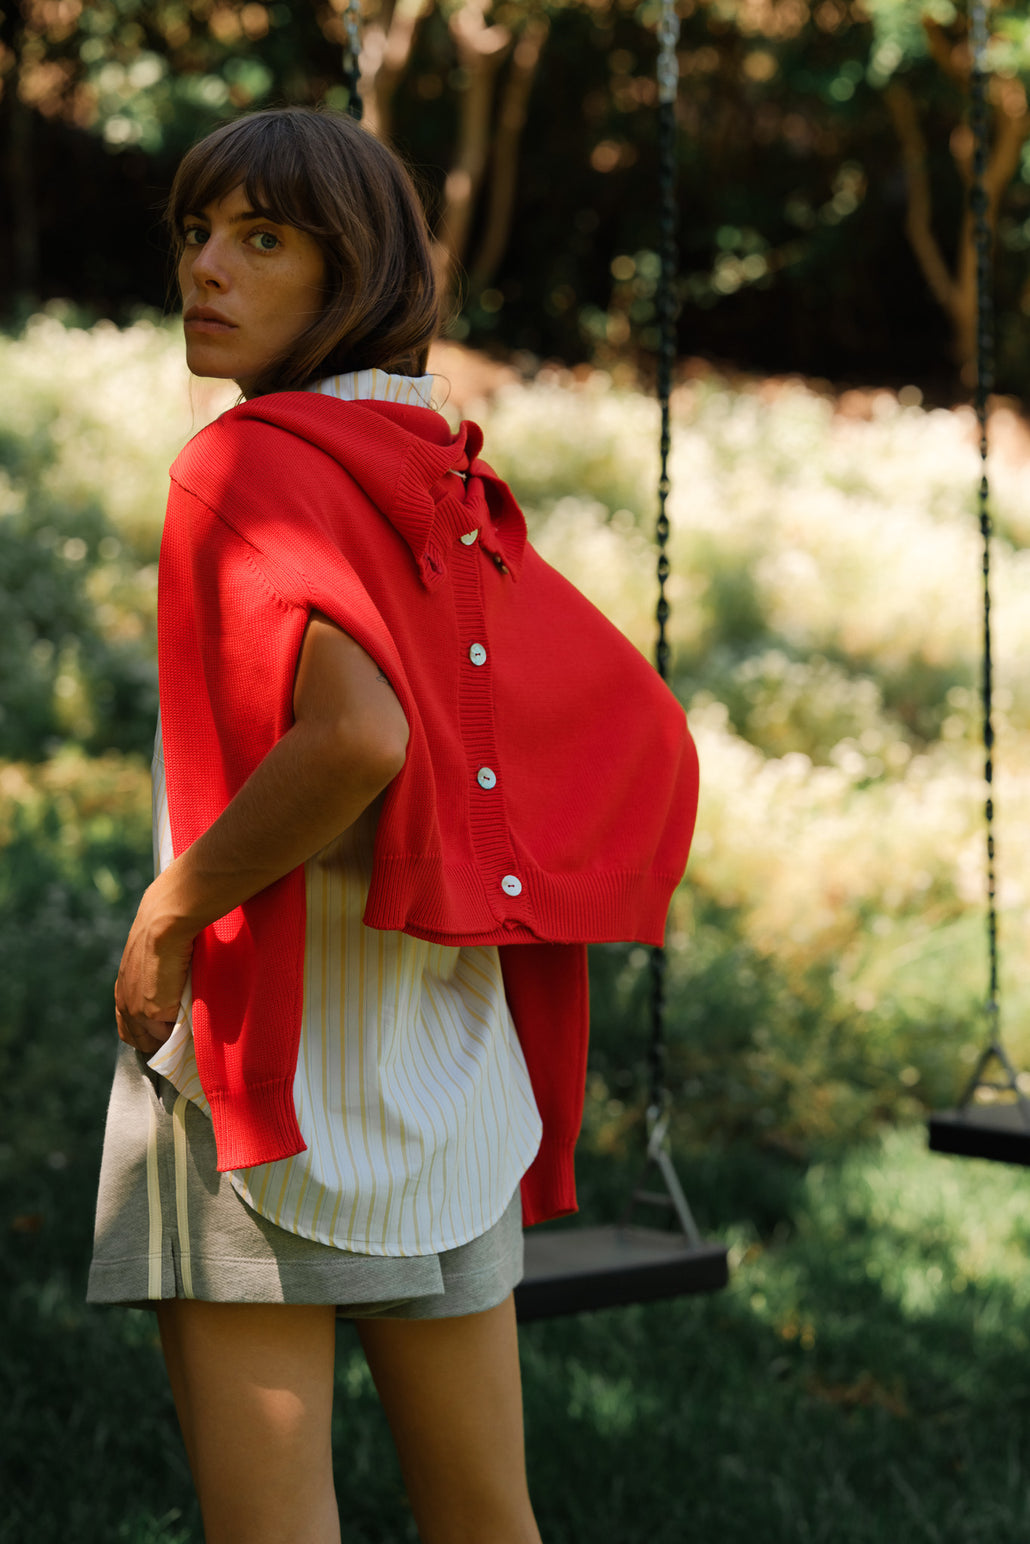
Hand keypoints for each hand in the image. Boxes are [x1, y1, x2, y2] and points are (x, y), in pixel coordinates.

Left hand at [114, 875, 195, 1056]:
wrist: (165, 922)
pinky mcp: (150, 1013)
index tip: (165, 1031)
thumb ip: (160, 968)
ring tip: (183, 1042)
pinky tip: (190, 1033)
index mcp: (123, 985)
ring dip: (166, 1043)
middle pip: (135, 1037)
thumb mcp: (156, 952)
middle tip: (174, 1044)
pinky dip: (176, 1039)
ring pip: (149, 1040)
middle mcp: (123, 999)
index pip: (128, 1021)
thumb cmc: (166, 926)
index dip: (146, 1029)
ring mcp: (135, 1009)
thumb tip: (177, 971)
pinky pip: (165, 1037)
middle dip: (154, 1042)